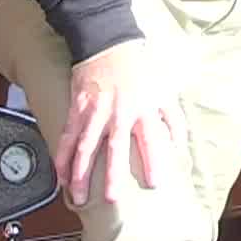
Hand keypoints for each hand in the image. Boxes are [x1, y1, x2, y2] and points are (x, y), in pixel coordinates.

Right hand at [55, 39, 181, 206]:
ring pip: (86, 146)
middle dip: (111, 174)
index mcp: (143, 108)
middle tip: (110, 199)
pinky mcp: (77, 107)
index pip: (151, 139)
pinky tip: (61, 174)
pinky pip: (68, 135)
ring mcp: (95, 110)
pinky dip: (63, 156)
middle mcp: (119, 112)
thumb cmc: (139, 67)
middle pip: (114, 147)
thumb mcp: (164, 89)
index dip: (153, 161)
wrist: (108, 42)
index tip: (154, 183)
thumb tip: (179, 145)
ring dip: (81, 172)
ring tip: (78, 196)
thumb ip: (173, 118)